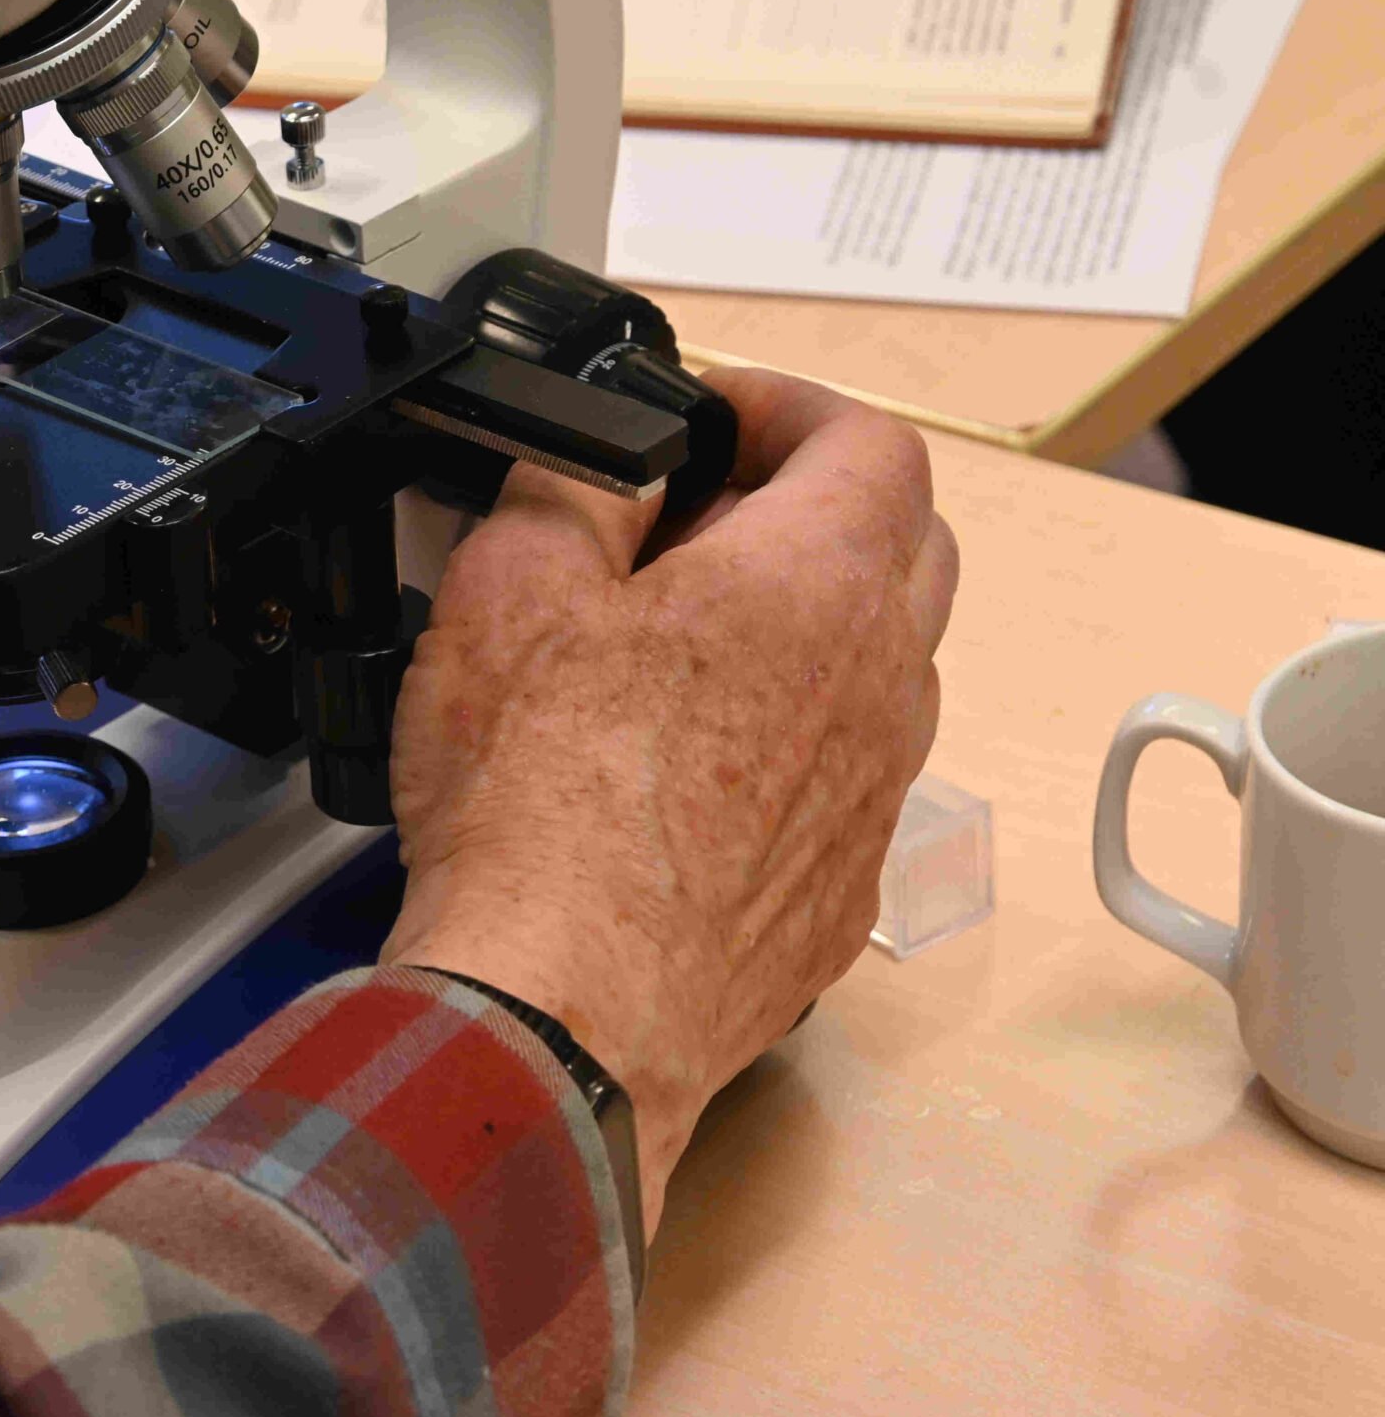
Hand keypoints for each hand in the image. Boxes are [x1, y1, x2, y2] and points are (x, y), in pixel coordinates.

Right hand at [383, 367, 956, 1235]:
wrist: (565, 1011)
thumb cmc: (543, 812)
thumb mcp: (507, 588)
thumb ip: (570, 489)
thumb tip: (603, 460)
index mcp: (815, 583)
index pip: (870, 440)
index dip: (789, 404)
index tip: (713, 417)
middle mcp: (880, 683)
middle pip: (909, 545)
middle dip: (818, 503)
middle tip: (705, 515)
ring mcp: (875, 794)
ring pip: (885, 667)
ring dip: (811, 627)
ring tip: (686, 642)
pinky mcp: (839, 888)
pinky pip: (846, 777)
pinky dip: (790, 740)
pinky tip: (684, 767)